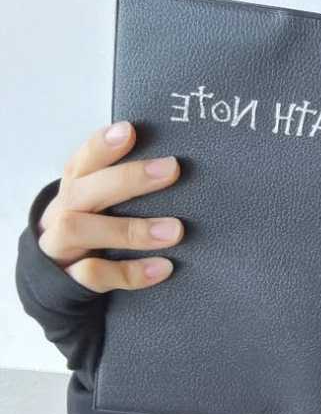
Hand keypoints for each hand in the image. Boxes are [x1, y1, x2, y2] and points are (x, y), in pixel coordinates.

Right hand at [37, 121, 182, 292]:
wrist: (53, 283)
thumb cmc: (90, 232)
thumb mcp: (97, 206)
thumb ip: (122, 188)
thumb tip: (174, 168)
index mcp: (72, 190)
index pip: (81, 162)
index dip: (101, 146)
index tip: (129, 130)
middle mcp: (61, 214)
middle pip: (81, 191)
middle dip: (126, 179)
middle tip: (171, 169)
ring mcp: (59, 248)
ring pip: (79, 230)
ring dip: (130, 230)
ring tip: (175, 230)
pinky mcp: (67, 281)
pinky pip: (94, 275)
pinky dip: (131, 272)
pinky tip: (164, 267)